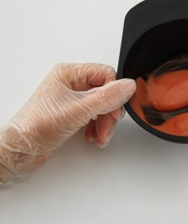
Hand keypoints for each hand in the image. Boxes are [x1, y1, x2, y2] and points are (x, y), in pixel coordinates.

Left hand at [0, 63, 135, 184]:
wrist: (23, 150)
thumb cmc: (37, 126)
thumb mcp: (78, 110)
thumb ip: (107, 97)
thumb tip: (128, 86)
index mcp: (69, 74)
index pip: (105, 74)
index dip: (114, 92)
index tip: (115, 110)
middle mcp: (72, 84)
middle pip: (106, 92)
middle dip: (109, 113)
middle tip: (107, 126)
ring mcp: (73, 99)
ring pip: (103, 106)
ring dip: (105, 123)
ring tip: (100, 135)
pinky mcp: (74, 113)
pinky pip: (95, 116)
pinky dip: (98, 127)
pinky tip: (93, 136)